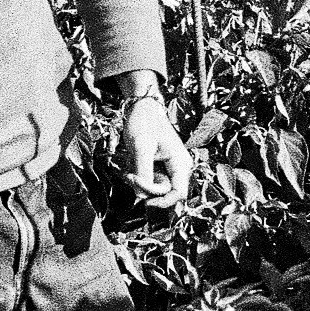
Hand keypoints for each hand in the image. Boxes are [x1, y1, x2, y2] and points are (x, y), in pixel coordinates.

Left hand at [117, 89, 193, 206]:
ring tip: (129, 167)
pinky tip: (131, 165)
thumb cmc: (144, 123)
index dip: (162, 202)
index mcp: (180, 163)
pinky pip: (149, 181)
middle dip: (145, 188)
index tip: (144, 200)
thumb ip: (143, 172)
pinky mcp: (159, 168)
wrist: (141, 109)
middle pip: (164, 193)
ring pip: (154, 189)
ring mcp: (169, 169)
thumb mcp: (141, 147)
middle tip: (129, 175)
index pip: (179, 194)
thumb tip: (141, 196)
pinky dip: (138, 177)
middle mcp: (178, 168)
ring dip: (139, 182)